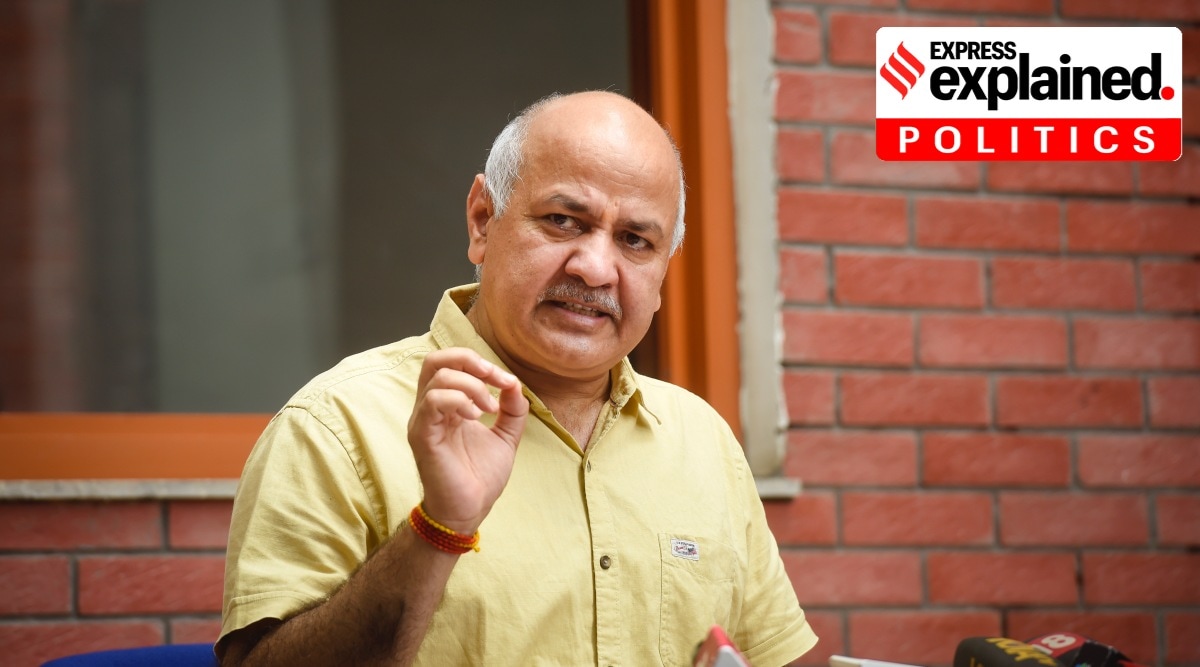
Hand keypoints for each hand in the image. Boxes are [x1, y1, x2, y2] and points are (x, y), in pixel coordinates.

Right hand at [407, 348, 528, 534]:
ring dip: (472, 386)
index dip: (482, 364)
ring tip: (489, 409)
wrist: (469, 510)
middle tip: (493, 380)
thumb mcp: (505, 437)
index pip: (453, 364)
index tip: (508, 383)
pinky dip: (460, 400)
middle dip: (470, 361)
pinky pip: (433, 401)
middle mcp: (431, 408)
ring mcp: (423, 420)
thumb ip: (513, 410)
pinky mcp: (422, 435)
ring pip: (437, 376)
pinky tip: (477, 417)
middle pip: (436, 360)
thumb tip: (515, 384)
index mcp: (448, 405)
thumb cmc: (480, 477)